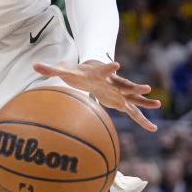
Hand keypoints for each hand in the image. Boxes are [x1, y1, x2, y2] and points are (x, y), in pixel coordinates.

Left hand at [33, 59, 160, 131]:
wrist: (92, 69)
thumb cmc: (76, 70)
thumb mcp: (63, 69)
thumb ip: (50, 68)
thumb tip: (33, 65)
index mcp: (99, 73)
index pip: (104, 69)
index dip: (109, 67)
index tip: (117, 64)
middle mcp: (112, 81)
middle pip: (124, 83)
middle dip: (134, 86)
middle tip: (146, 87)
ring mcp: (118, 91)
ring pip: (133, 97)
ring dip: (144, 102)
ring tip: (157, 105)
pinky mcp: (120, 100)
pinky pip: (133, 111)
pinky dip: (141, 119)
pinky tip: (153, 128)